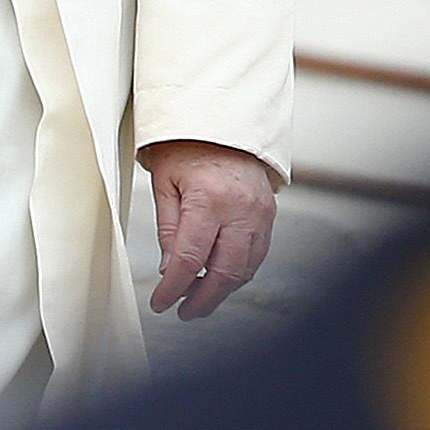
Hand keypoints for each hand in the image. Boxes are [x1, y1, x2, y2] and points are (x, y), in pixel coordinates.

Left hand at [142, 140, 274, 321]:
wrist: (224, 118)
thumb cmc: (187, 146)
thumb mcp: (165, 184)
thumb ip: (169, 230)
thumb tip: (170, 271)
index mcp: (208, 198)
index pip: (190, 260)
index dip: (172, 289)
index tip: (159, 303)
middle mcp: (240, 208)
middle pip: (224, 272)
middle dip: (201, 300)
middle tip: (182, 311)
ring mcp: (260, 211)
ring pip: (245, 268)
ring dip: (221, 290)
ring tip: (198, 297)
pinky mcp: (269, 212)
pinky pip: (257, 254)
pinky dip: (238, 271)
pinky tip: (218, 275)